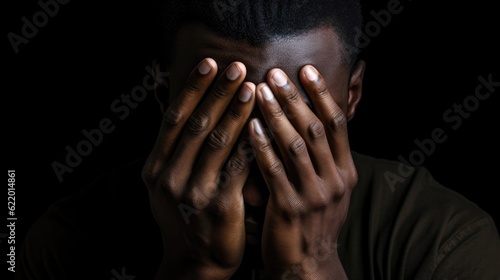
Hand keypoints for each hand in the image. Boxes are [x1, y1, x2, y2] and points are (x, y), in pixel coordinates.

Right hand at [142, 58, 255, 278]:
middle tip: (236, 66)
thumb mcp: (166, 186)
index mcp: (155, 168)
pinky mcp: (220, 206)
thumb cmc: (185, 219)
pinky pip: (239, 167)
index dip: (192, 89)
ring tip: (253, 87)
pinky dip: (251, 143)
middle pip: (196, 124)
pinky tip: (265, 125)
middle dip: (217, 92)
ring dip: (237, 111)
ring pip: (218, 141)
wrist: (194, 263)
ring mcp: (193, 192)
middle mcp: (169, 177)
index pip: (173, 119)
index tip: (208, 64)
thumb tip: (183, 109)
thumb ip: (174, 152)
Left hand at [249, 66, 356, 278]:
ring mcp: (313, 195)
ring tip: (260, 91)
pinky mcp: (289, 209)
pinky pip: (274, 171)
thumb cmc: (313, 221)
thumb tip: (312, 119)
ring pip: (296, 146)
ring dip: (277, 116)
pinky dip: (262, 147)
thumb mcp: (330, 190)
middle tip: (276, 73)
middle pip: (316, 129)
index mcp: (346, 172)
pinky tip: (250, 127)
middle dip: (295, 98)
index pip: (338, 124)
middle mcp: (335, 181)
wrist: (308, 265)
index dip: (322, 95)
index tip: (307, 70)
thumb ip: (325, 159)